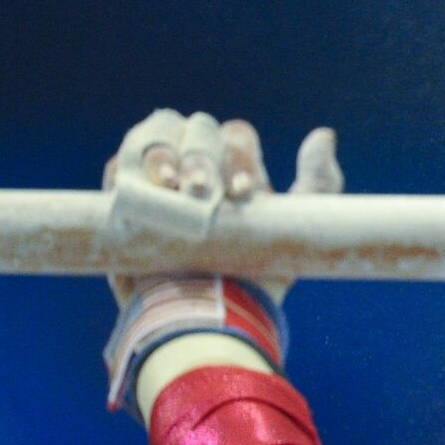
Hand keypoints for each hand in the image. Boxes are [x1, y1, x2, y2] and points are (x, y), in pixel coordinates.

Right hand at [102, 109, 343, 304]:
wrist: (206, 315)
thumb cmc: (253, 277)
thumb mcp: (294, 229)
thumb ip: (318, 183)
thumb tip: (324, 135)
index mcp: (237, 172)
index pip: (236, 135)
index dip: (239, 154)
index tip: (242, 195)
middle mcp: (200, 169)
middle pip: (197, 129)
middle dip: (201, 157)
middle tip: (201, 193)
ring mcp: (160, 179)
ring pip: (157, 135)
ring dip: (164, 152)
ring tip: (171, 187)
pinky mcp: (125, 198)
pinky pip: (120, 162)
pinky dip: (130, 165)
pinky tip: (146, 186)